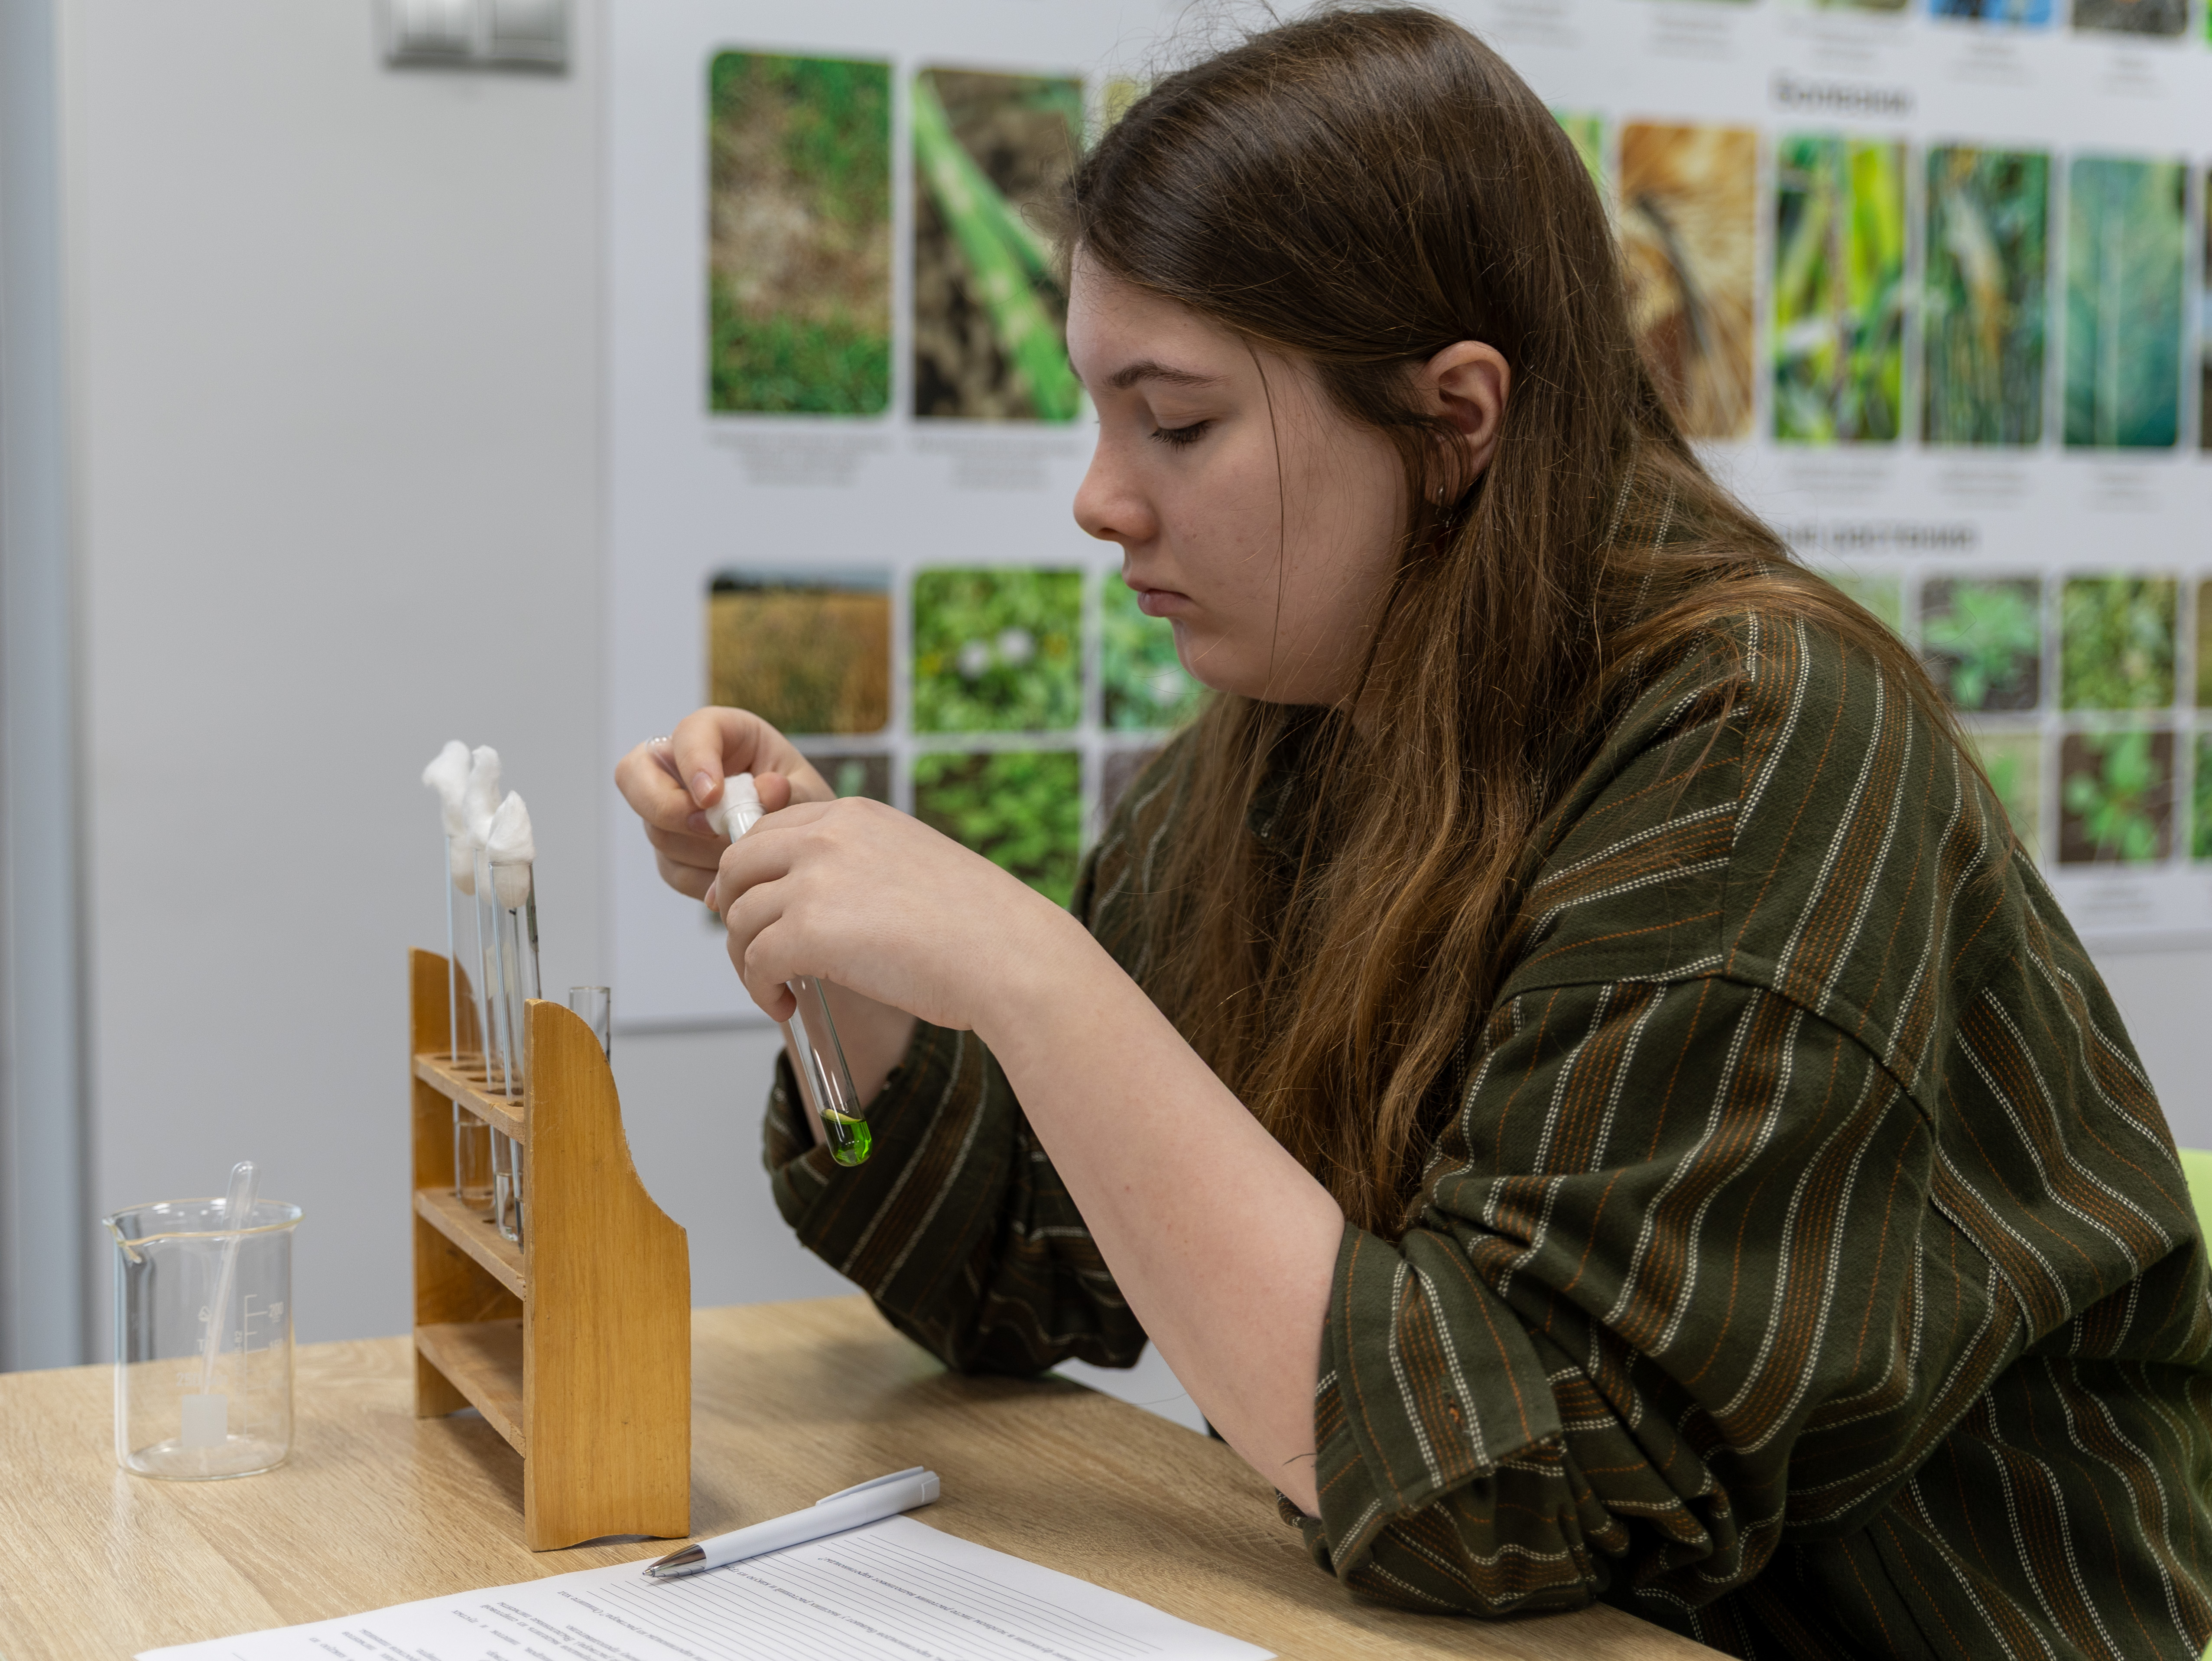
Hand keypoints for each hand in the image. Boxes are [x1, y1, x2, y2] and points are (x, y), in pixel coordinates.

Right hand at [614, 707, 831, 902]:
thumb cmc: (802, 802)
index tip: (712, 795)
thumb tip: (760, 799)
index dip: (692, 761)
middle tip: (713, 830)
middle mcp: (680, 765)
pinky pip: (673, 869)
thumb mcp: (807, 792)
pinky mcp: (671, 849)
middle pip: (634, 776)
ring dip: (702, 851)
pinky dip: (705, 879)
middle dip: (668, 809)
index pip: (687, 733)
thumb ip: (788, 793)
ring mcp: (668, 808)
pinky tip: (737, 878)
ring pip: (657, 831)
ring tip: (746, 856)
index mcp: (720, 733)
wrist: (804, 842)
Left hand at [713, 794, 1083, 1033]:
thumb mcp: (914, 865)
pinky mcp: (810, 933)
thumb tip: (822, 901)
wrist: (1012, 957)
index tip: (758, 907)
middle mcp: (828, 836)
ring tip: (777, 986)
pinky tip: (784, 1005)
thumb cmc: (979, 926)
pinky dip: (759, 989)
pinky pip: (755, 961)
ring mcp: (816, 881)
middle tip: (755, 950)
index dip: (754, 874)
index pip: (771, 830)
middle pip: (737, 866)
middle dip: (735, 910)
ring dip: (747, 957)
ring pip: (739, 917)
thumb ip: (862, 866)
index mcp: (856, 815)